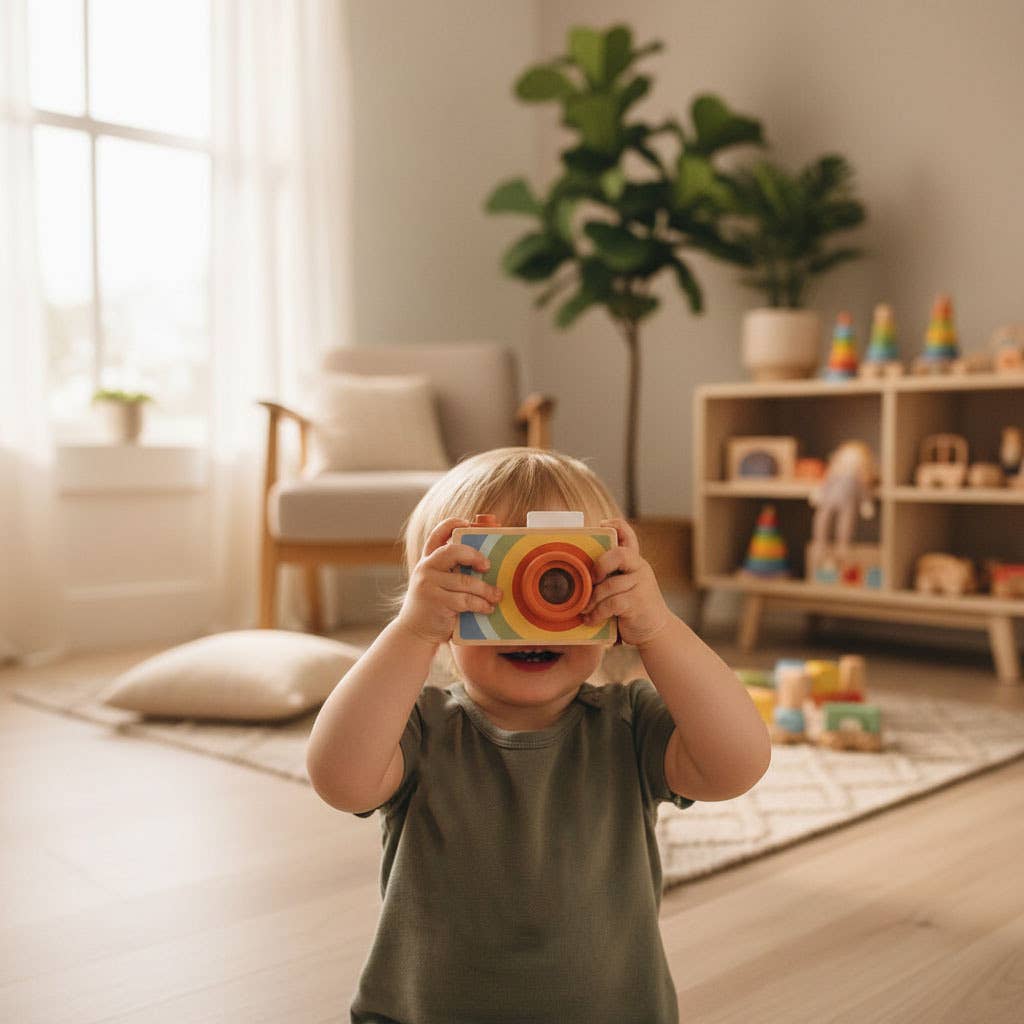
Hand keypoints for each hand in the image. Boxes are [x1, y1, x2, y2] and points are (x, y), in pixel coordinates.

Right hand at [394, 518, 502, 646]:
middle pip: (452, 551)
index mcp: (427, 561)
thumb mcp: (437, 585)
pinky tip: (487, 608)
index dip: (452, 524)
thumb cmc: (433, 607)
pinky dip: (481, 604)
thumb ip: (451, 572)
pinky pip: (466, 600)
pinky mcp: (436, 601)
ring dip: (486, 589)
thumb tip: (485, 564)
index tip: (467, 523)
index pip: (437, 535)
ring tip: (496, 595)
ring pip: (465, 580)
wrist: (414, 633)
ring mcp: (429, 584)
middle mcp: (426, 568)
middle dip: (474, 556)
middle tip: (487, 566)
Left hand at [580, 518, 673, 647]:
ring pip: (610, 585)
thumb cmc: (632, 607)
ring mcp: (642, 584)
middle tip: (590, 580)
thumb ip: (611, 577)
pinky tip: (592, 619)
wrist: (656, 630)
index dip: (617, 526)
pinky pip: (612, 603)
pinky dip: (598, 612)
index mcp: (634, 561)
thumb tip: (579, 574)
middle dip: (600, 565)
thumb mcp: (624, 587)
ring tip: (585, 609)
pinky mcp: (639, 602)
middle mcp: (640, 568)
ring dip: (592, 599)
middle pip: (620, 554)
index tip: (603, 524)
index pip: (628, 536)